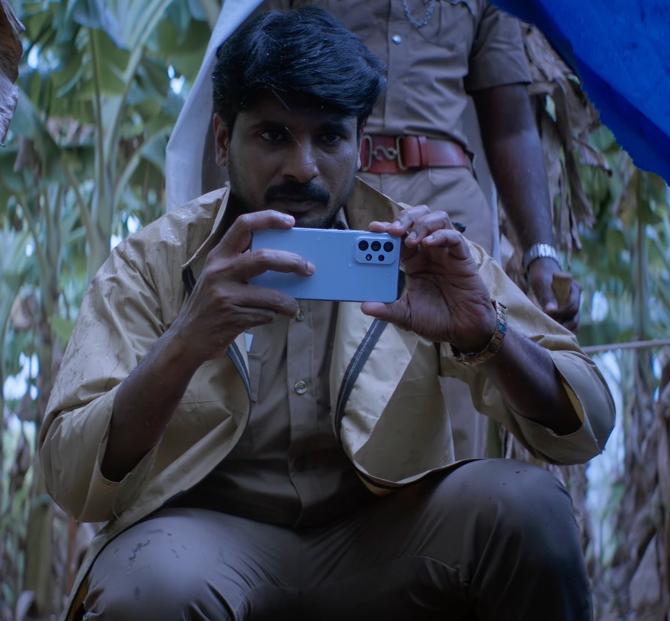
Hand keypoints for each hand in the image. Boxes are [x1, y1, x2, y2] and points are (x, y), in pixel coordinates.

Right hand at [169, 210, 313, 363]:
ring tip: (292, 308)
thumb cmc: (209, 305)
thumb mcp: (218, 277)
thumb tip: (284, 261)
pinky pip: (265, 315)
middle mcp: (219, 272)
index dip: (269, 219)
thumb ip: (241, 265)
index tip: (291, 222)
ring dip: (288, 303)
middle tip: (309, 268)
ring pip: (271, 296)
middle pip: (264, 258)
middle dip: (292, 262)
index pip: (243, 225)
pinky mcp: (232, 318)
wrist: (187, 338)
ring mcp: (225, 295)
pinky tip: (269, 318)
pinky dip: (272, 317)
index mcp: (218, 256)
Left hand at [361, 206, 495, 351]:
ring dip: (421, 224)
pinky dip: (441, 235)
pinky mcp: (462, 257)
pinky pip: (454, 237)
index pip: (397, 238)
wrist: (462, 330)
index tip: (373, 228)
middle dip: (403, 220)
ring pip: (437, 220)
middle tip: (392, 230)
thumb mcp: (405, 315)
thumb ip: (386, 310)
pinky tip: (429, 243)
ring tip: (410, 239)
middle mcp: (428, 252)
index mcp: (412, 262)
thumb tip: (364, 307)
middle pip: (416, 220)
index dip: (385, 230)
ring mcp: (445, 252)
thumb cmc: (436, 319)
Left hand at [526, 257, 580, 331]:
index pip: (572, 306)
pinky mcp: (567, 311)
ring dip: (564, 328)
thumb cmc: (542, 275)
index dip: (560, 313)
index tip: (547, 314)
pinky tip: (553, 334)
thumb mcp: (542, 283)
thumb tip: (550, 311)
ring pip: (574, 322)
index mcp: (574, 289)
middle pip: (575, 316)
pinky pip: (569, 322)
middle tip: (549, 327)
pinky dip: (563, 328)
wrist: (542, 271)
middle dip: (563, 323)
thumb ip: (547, 296)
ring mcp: (573, 305)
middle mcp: (577, 298)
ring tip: (551, 332)